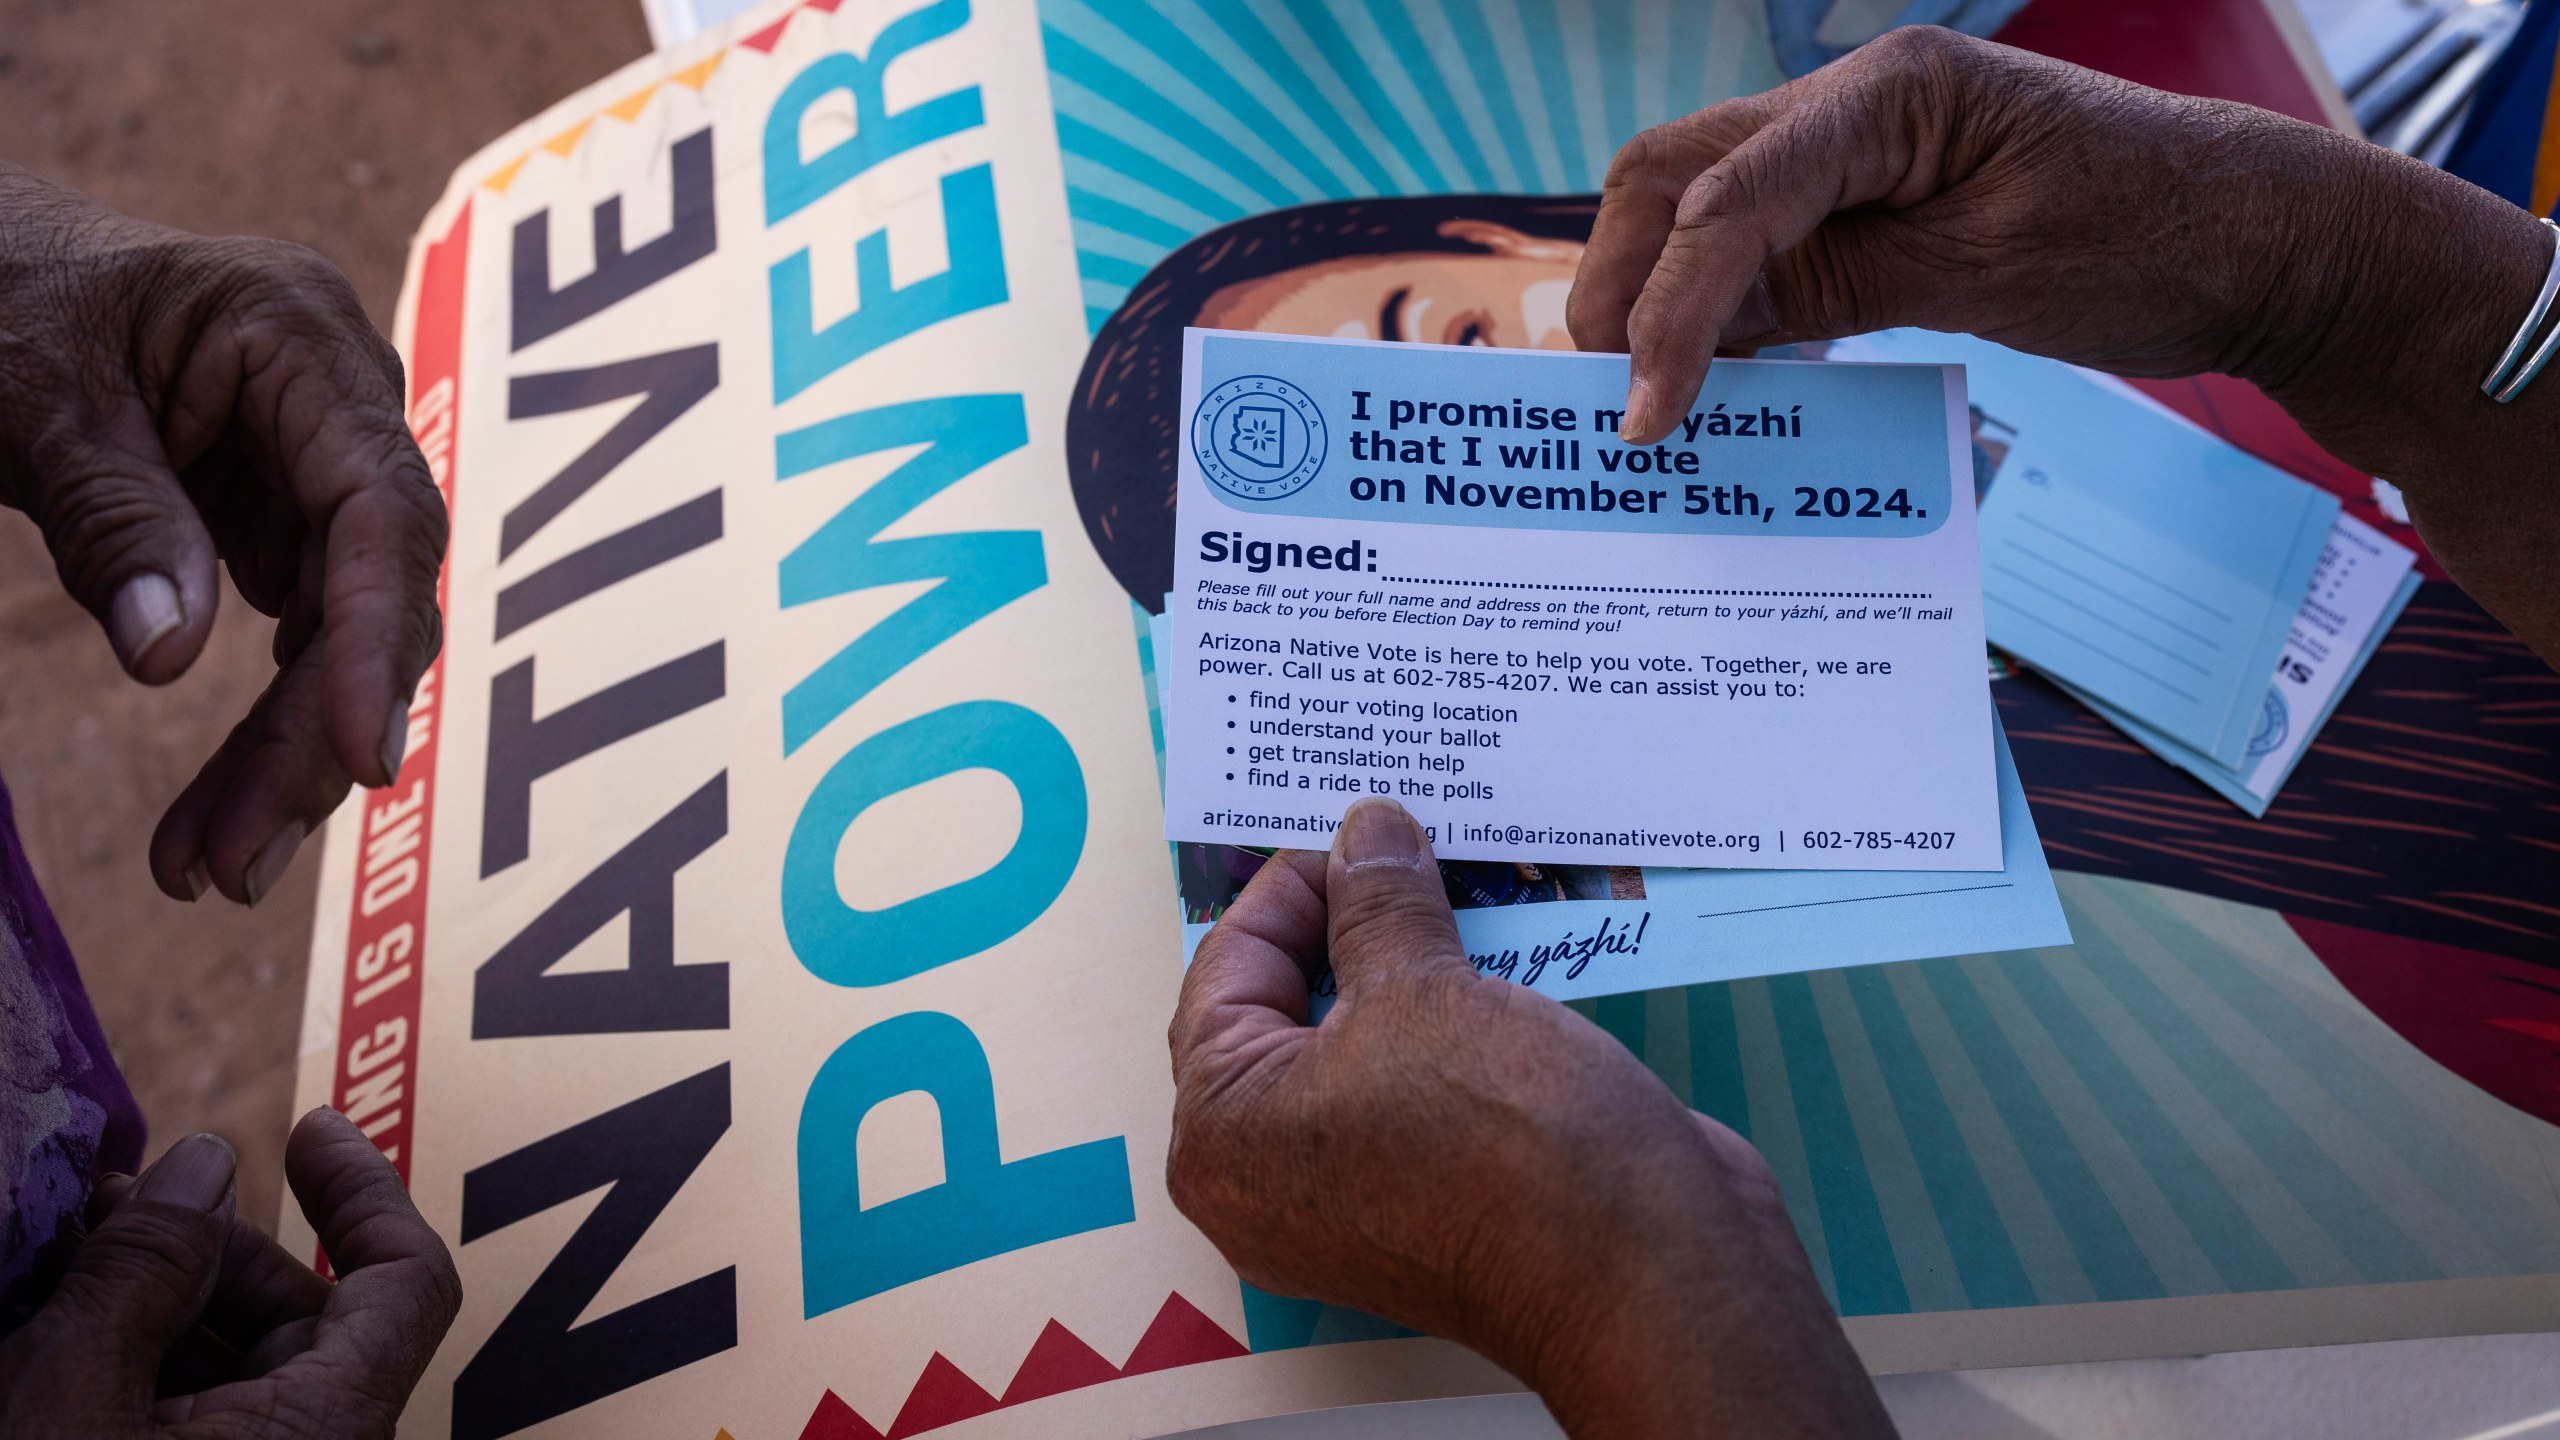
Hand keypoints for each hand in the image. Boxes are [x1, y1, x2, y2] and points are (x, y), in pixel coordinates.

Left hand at [0, 164, 446, 904]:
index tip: (358, 758)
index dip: (376, 637)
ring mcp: (318, 465)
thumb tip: (168, 659)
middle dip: (312, 732)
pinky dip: (259, 730)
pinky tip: (217, 817)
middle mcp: (342, 402)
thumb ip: (108, 515)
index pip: (379, 506)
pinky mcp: (284, 519)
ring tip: (210, 869)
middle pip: (373, 591)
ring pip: (342, 635)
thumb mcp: (25, 395)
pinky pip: (297, 641)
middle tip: (234, 861)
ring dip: (285, 757)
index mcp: (302, 335)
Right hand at [0, 1110, 460, 1439]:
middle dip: (209, 1244)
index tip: (312, 1126)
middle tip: (112, 1199)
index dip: (365, 1191)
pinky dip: (142, 1369)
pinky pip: (191, 1422)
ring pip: (234, 1372)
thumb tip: (204, 1164)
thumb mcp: (66, 1399)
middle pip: (303, 1320)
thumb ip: (140, 1276)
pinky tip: (64, 1326)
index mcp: (323, 1434)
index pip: (408, 1284)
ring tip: (71, 1251)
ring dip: (160, 1303)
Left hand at [1167, 798, 1893, 1439]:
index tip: (1358, 826)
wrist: (1648, 1271)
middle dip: (1350, 920)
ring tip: (1459, 880)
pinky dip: (1452, 1018)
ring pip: (1364, 1044)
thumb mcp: (1422, 987)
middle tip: (1405, 841)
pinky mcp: (1434, 1197)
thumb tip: (1365, 833)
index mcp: (1222, 1136)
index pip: (1226, 970)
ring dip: (1411, 964)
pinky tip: (1502, 953)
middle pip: (1287, 1009)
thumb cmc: (1506, 1142)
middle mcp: (1269, 1180)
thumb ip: (1377, 902)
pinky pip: (1421, 1083)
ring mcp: (1352, 1197)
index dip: (1292, 884)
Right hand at [1567, 28, 2559, 662]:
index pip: (1729, 198)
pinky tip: (1718, 375)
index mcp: (1890, 94)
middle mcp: (1860, 104)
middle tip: (1601, 393)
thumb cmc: (2157, 240)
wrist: (2269, 245)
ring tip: (1639, 391)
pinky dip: (1727, 306)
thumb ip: (1838, 286)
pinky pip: (1771, 244)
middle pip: (1679, 173)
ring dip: (1660, 290)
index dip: (1669, 310)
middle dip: (1623, 279)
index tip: (1644, 417)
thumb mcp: (1986, 275)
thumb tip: (1705, 326)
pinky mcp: (1885, 203)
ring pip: (1707, 204)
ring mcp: (1869, 150)